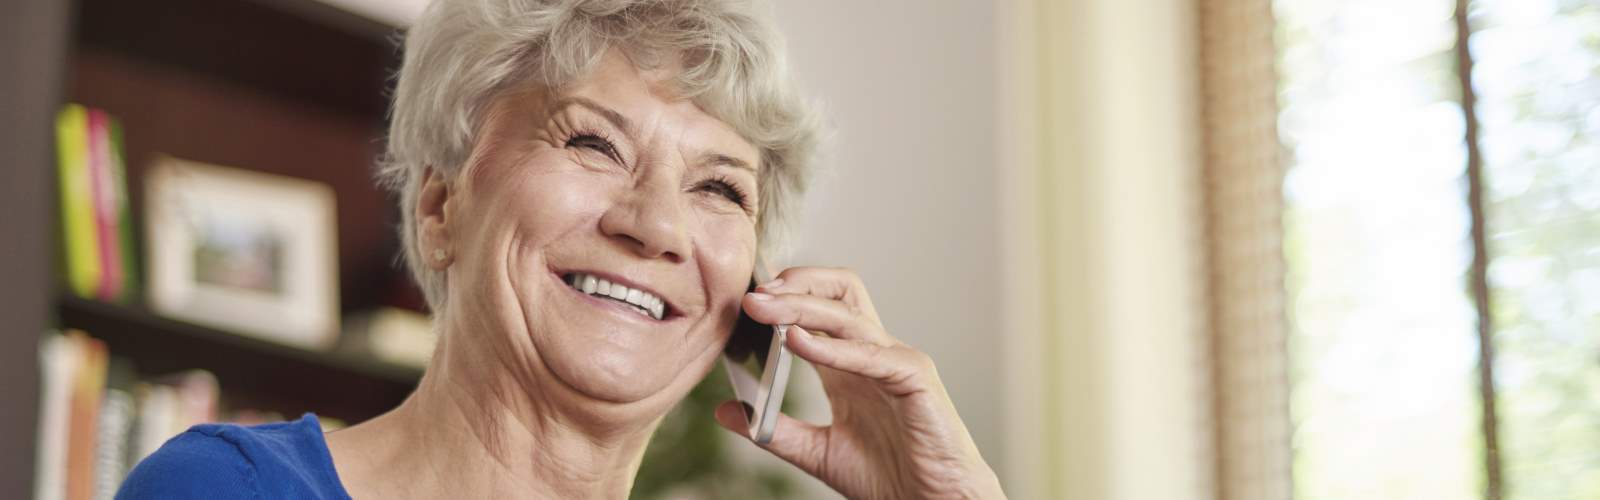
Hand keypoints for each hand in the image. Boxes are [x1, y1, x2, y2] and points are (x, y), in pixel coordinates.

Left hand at [714, 267, 1005, 499]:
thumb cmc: (888, 477)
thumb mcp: (816, 452)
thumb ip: (773, 430)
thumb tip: (724, 411)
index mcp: (850, 364)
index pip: (819, 307)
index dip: (785, 295)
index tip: (745, 297)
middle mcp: (873, 353)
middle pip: (839, 293)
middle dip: (796, 284)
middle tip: (753, 295)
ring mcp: (896, 361)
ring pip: (849, 315)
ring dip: (803, 307)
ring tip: (764, 308)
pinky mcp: (915, 378)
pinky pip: (870, 354)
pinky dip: (831, 347)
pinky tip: (797, 342)